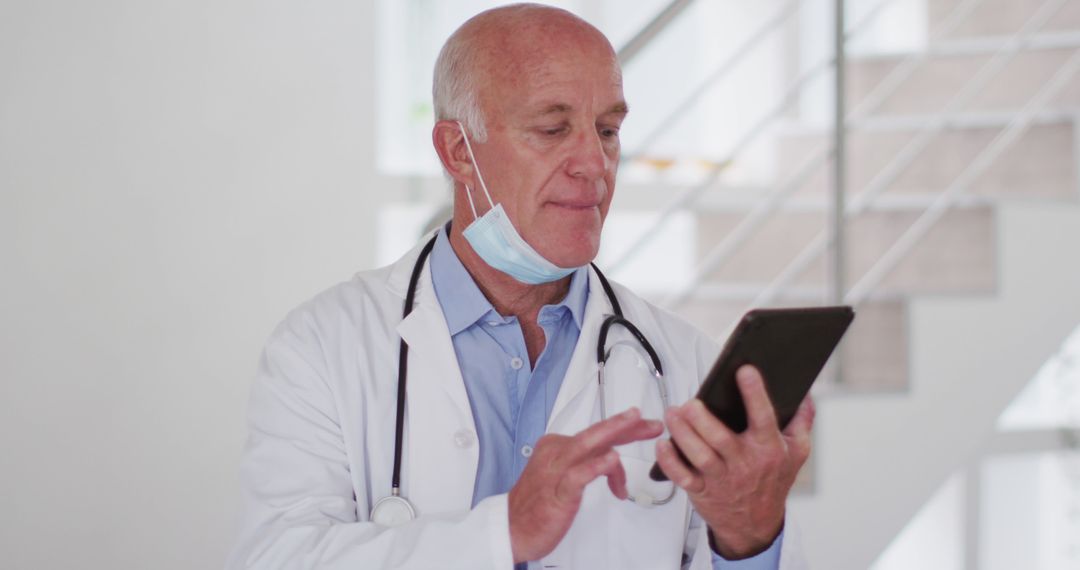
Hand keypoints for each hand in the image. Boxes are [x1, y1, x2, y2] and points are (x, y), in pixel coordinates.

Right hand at [508, 407, 663, 562]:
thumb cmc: (538, 505)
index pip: (596, 435)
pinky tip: (612, 460)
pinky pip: (579, 474)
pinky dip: (597, 466)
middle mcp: (557, 452)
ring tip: (637, 422)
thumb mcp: (565, 478)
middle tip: (651, 422)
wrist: (511, 528)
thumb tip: (613, 462)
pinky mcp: (559, 491)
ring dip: (614, 431)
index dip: (624, 429)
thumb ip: (588, 465)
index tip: (645, 427)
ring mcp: (557, 470)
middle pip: (596, 433)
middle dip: (626, 425)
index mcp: (557, 446)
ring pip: (588, 444)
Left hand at [655, 365, 813, 558]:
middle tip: (690, 402)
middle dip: (702, 419)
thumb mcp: (796, 452)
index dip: (755, 394)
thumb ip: (801, 421)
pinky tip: (663, 443)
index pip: (763, 417)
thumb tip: (804, 393)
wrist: (756, 524)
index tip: (745, 370)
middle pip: (720, 438)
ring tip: (673, 414)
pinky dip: (669, 461)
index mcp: (768, 448)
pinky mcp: (701, 490)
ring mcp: (721, 478)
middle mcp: (744, 462)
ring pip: (699, 455)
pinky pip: (682, 476)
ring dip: (682, 434)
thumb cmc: (773, 481)